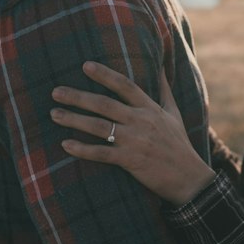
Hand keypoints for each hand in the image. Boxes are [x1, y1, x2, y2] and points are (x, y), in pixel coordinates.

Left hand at [51, 63, 216, 205]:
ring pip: (99, 126)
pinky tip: (66, 144)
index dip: (105, 75)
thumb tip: (161, 65)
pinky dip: (83, 149)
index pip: (125, 85)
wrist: (189, 178)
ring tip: (54, 114)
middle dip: (78, 97)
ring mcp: (135, 141)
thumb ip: (164, 89)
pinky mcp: (130, 161)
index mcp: (150, 108)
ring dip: (74, 119)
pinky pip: (102, 153)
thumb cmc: (178, 144)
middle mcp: (141, 121)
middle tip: (56, 91)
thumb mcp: (174, 113)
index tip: (85, 66)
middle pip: (105, 104)